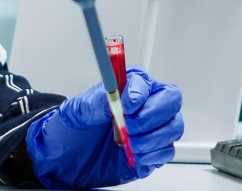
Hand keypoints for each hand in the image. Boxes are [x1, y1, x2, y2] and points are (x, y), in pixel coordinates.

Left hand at [27, 68, 183, 188]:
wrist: (68, 158)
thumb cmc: (75, 129)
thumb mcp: (75, 111)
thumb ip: (94, 102)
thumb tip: (111, 97)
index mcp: (130, 87)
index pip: (147, 82)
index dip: (140, 93)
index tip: (127, 105)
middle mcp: (146, 105)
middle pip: (171, 100)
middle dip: (153, 114)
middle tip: (131, 126)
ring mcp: (152, 128)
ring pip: (173, 126)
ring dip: (152, 137)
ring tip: (129, 143)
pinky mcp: (153, 151)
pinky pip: (166, 151)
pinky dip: (152, 154)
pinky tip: (135, 155)